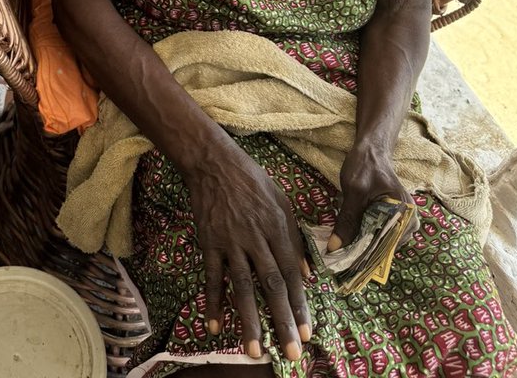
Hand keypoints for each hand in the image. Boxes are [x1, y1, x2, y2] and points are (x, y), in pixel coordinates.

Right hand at [184, 139, 310, 361]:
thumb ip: (295, 239)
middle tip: (291, 353)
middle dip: (282, 321)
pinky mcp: (209, 242)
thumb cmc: (253, 181)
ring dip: (249, 320)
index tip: (307, 333)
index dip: (300, 304)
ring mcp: (230, 241)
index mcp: (278, 228)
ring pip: (242, 286)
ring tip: (254, 350)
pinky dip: (213, 302)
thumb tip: (307, 273)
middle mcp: (256, 238)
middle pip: (271, 285)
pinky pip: (212, 277)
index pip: (292, 272)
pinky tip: (215, 326)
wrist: (214, 163)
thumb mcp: (282, 202)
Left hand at [329, 141, 415, 251]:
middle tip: (342, 259)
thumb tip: (335, 248)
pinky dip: (365, 237)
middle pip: (386, 245)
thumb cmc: (365, 165)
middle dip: (364, 253)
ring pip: (381, 241)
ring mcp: (401, 219)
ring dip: (364, 246)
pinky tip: (350, 239)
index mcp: (405, 211)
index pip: (388, 243)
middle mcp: (409, 218)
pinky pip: (379, 233)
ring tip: (343, 251)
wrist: (370, 149)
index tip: (348, 266)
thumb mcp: (354, 191)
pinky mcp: (392, 218)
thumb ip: (347, 220)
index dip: (367, 256)